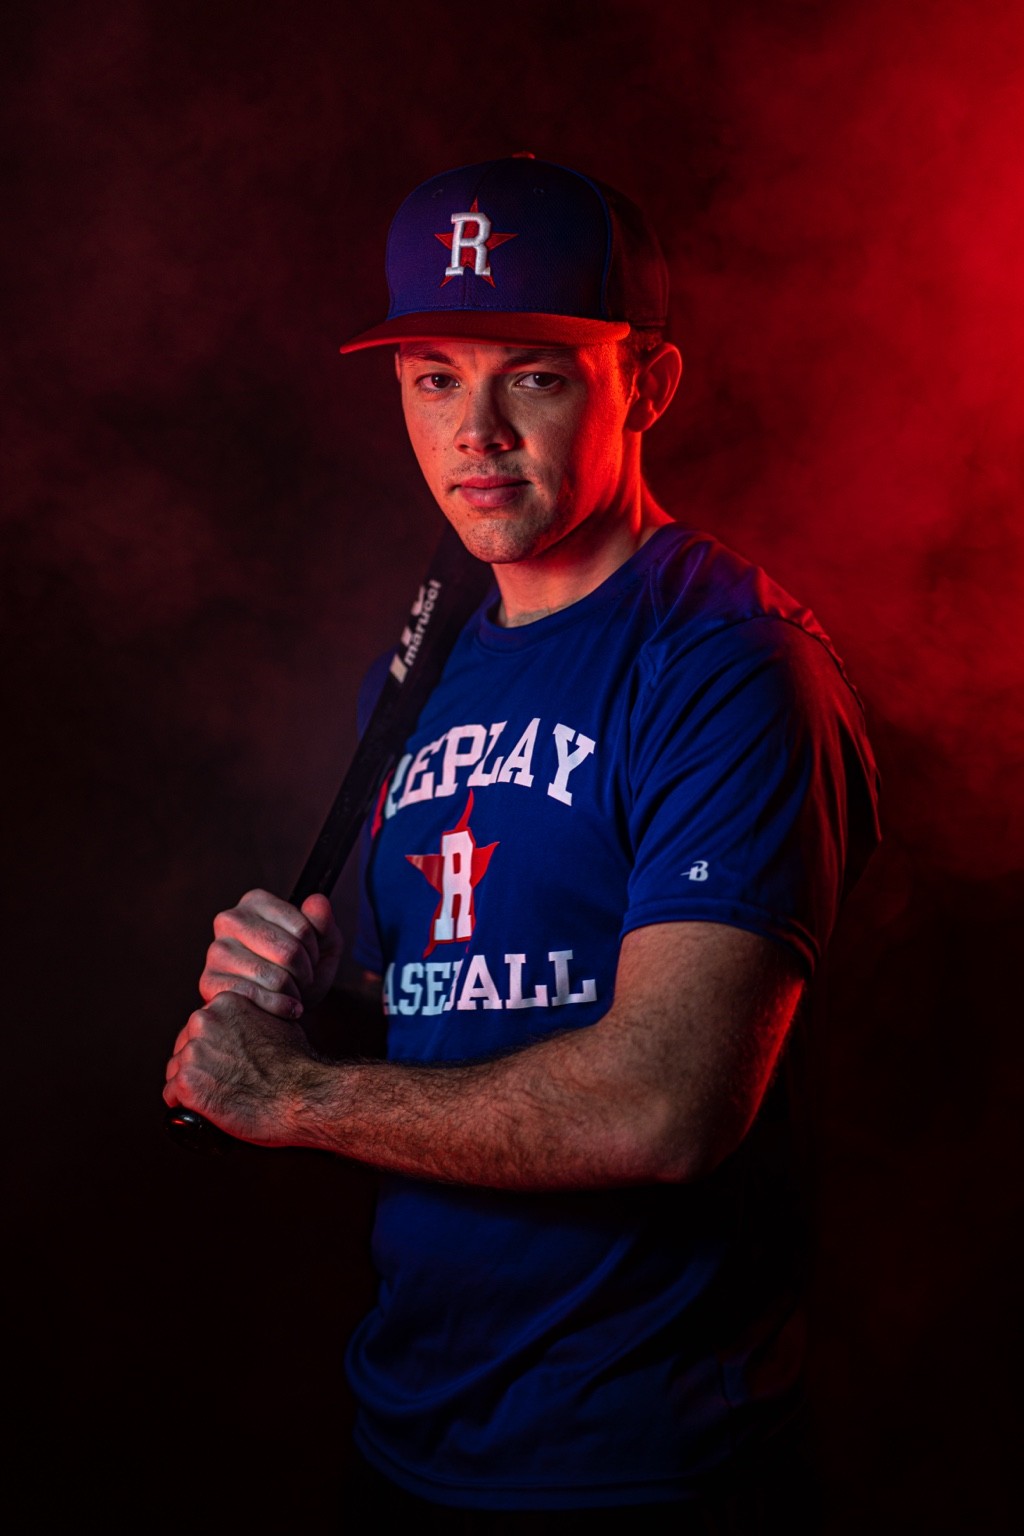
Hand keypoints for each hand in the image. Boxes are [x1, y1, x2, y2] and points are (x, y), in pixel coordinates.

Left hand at [163, 989, 324, 1144]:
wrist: (303, 1095)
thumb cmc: (297, 1063)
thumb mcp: (279, 1019)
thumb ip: (256, 1014)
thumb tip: (252, 1021)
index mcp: (224, 1003)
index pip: (202, 1026)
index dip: (212, 1047)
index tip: (224, 1062)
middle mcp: (203, 1021)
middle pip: (185, 1046)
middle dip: (199, 1064)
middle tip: (221, 1082)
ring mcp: (192, 1053)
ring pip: (176, 1071)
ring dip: (192, 1084)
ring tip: (216, 1097)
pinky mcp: (186, 1083)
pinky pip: (171, 1096)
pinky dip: (185, 1106)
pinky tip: (204, 1110)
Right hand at [199, 889, 342, 1019]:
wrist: (276, 1006)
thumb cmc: (299, 969)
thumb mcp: (321, 944)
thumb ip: (323, 922)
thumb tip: (317, 901)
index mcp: (256, 902)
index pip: (303, 929)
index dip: (316, 953)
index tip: (313, 961)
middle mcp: (229, 920)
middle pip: (289, 953)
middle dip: (306, 974)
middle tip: (305, 981)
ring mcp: (216, 950)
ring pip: (274, 977)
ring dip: (294, 992)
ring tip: (294, 993)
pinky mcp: (209, 980)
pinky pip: (253, 997)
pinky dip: (279, 1007)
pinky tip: (286, 1008)